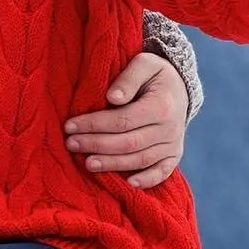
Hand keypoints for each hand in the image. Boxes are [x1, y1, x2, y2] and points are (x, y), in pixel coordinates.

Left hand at [63, 52, 187, 190]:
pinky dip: (148, 180)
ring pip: (140, 159)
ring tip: (86, 163)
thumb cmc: (154, 74)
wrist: (179, 87)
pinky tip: (128, 184)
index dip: (94, 124)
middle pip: (128, 142)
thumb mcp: (145, 64)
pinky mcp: (174, 155)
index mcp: (161, 105)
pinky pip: (163, 172)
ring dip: (112, 164)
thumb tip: (112, 98)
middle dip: (96, 144)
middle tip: (70, 144)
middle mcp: (170, 128)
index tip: (69, 126)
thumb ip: (129, 77)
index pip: (122, 120)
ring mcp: (173, 144)